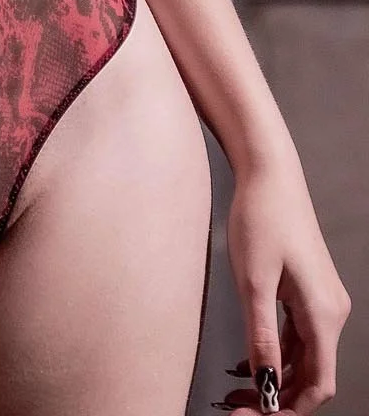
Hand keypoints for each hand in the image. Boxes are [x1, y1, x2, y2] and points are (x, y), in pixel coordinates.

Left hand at [215, 149, 351, 414]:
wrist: (269, 174)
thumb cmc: (260, 218)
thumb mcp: (253, 282)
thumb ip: (261, 337)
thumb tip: (265, 383)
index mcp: (323, 313)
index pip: (318, 384)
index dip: (287, 409)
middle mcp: (331, 312)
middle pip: (311, 376)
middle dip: (276, 398)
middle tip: (235, 406)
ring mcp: (322, 302)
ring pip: (303, 359)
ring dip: (274, 379)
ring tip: (235, 390)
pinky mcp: (309, 292)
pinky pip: (298, 338)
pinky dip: (276, 355)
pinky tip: (246, 362)